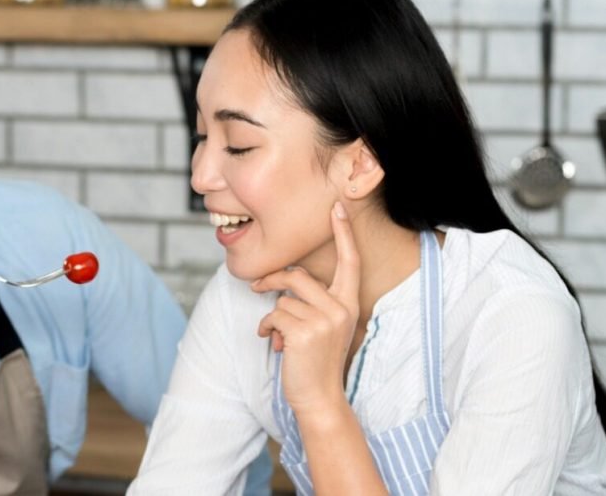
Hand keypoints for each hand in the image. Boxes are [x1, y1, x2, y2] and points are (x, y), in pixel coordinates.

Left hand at [253, 202, 360, 415]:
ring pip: (282, 299)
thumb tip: (284, 279)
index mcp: (349, 303)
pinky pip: (273, 315)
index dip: (344, 234)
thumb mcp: (325, 326)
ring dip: (271, 316)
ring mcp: (324, 321)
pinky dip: (266, 328)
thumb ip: (315, 302)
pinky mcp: (305, 333)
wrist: (320, 397)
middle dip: (272, 280)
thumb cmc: (316, 360)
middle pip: (298, 276)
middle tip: (256, 287)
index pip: (350, 261)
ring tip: (276, 334)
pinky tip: (273, 342)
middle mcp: (341, 309)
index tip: (337, 207)